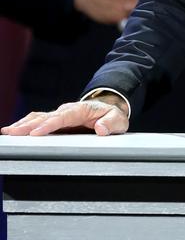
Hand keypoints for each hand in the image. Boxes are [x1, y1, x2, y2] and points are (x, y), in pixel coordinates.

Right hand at [1, 98, 128, 136]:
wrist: (109, 107)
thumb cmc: (112, 115)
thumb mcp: (118, 119)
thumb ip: (111, 123)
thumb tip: (101, 129)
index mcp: (81, 110)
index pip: (63, 117)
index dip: (49, 125)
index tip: (37, 132)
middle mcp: (67, 110)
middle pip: (45, 117)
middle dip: (28, 125)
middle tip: (13, 132)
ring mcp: (60, 114)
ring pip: (38, 117)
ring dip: (22, 124)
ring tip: (8, 132)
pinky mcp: (56, 120)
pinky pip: (38, 120)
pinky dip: (25, 124)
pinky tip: (14, 130)